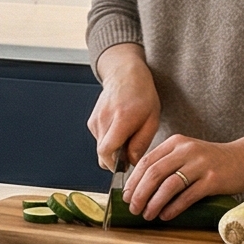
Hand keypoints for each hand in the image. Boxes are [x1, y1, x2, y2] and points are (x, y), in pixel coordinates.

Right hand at [88, 47, 159, 174]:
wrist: (124, 75)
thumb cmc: (142, 95)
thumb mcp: (152, 119)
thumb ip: (141, 143)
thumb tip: (132, 162)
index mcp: (121, 119)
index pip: (107, 151)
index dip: (114, 165)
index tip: (125, 168)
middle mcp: (104, 120)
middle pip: (102, 154)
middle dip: (115, 161)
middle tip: (130, 155)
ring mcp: (95, 120)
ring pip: (101, 148)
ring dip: (113, 150)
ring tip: (128, 138)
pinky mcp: (91, 122)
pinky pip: (100, 140)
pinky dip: (109, 142)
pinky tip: (120, 131)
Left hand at [122, 134, 243, 219]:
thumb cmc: (213, 161)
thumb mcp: (188, 154)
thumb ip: (168, 163)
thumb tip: (141, 186)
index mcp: (176, 143)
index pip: (146, 161)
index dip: (133, 180)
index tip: (126, 196)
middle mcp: (186, 150)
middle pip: (154, 173)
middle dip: (140, 193)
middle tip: (133, 208)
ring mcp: (200, 164)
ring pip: (168, 185)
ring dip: (154, 203)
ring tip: (147, 214)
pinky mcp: (213, 179)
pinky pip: (188, 196)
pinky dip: (174, 207)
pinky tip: (166, 215)